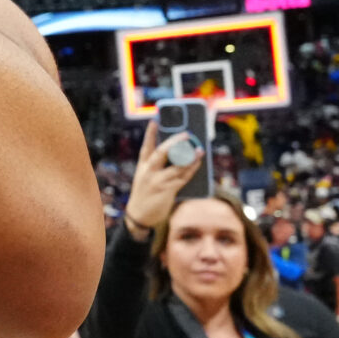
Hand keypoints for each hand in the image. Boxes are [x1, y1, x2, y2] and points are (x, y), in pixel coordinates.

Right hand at [121, 122, 190, 237]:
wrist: (138, 217)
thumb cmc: (145, 195)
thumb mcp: (144, 178)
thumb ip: (157, 167)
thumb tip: (178, 155)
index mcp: (142, 167)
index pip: (146, 147)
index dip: (150, 133)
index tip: (155, 120)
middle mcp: (149, 172)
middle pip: (162, 152)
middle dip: (175, 142)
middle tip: (186, 134)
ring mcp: (157, 181)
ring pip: (176, 166)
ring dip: (190, 157)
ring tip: (200, 149)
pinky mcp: (166, 191)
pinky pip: (182, 178)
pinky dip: (191, 170)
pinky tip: (198, 163)